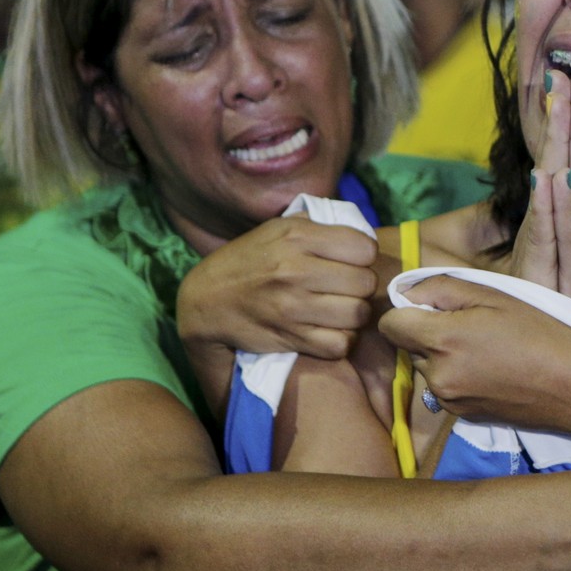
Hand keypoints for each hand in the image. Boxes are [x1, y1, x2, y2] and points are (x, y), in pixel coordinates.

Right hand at [177, 217, 378, 361]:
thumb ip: (318, 226)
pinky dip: (340, 340)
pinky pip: (340, 344)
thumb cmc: (249, 260)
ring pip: (357, 315)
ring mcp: (292, 306)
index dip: (363, 256)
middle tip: (346, 288)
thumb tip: (362, 232)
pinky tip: (328, 330)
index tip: (350, 261)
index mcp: (296, 236)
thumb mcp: (277, 229)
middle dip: (360, 287)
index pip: (364, 248)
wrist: (205, 300)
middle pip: (365, 283)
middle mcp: (295, 270)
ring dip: (353, 315)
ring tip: (340, 309)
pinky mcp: (290, 338)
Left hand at [382, 275, 570, 433]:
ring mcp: (450, 401)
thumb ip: (442, 288)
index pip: (389, 324)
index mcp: (443, 341)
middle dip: (428, 331)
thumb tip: (407, 291)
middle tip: (471, 323)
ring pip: (426, 368)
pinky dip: (457, 376)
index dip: (406, 309)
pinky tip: (491, 369)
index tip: (433, 304)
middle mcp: (438, 376)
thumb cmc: (542, 333)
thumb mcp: (494, 295)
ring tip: (485, 347)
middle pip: (408, 346)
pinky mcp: (463, 417)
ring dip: (442, 355)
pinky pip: (444, 388)